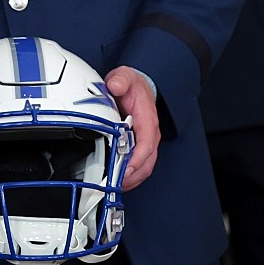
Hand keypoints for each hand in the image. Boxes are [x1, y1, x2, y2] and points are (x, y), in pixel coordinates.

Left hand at [105, 67, 159, 189]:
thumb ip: (120, 80)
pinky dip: (129, 175)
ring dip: (131, 179)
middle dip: (132, 176)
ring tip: (114, 187)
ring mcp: (145, 142)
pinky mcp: (139, 146)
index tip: (125, 170)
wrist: (136, 86)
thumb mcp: (125, 77)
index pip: (146, 145)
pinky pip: (138, 165)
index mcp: (148, 120)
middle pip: (147, 162)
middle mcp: (149, 135)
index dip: (137, 160)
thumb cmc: (132, 85)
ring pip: (143, 167)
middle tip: (114, 185)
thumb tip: (115, 85)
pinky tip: (117, 181)